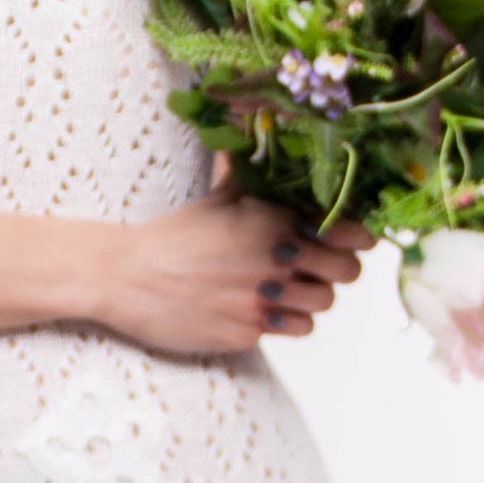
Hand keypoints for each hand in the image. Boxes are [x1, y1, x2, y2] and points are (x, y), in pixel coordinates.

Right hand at [94, 178, 376, 355]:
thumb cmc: (172, 235)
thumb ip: (256, 181)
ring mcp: (265, 300)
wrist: (126, 277)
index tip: (354, 239)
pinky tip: (265, 309)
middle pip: (346, 273)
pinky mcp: (250, 332)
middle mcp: (278, 261)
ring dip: (311, 296)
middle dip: (338, 268)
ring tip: (286, 288)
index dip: (357, 237)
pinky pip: (293, 330)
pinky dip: (286, 321)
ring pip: (323, 304)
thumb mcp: (219, 197)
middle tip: (319, 266)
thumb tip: (271, 149)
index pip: (349, 232)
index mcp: (275, 222)